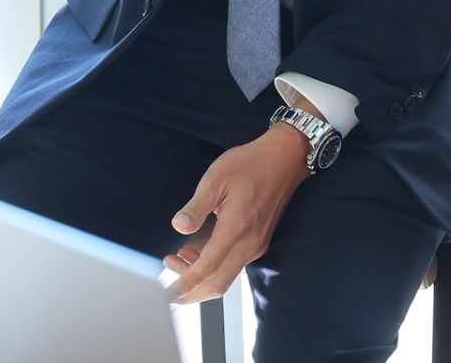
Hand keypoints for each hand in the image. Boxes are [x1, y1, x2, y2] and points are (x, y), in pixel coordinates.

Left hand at [162, 125, 309, 303]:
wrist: (283, 158)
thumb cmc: (251, 164)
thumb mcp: (216, 178)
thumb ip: (196, 206)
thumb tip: (179, 226)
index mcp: (236, 228)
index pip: (207, 269)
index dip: (185, 283)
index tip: (167, 292)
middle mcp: (249, 243)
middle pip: (217, 285)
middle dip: (191, 292)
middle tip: (169, 287)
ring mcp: (256, 245)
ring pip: (226, 277)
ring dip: (201, 278)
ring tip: (178, 260)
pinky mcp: (259, 241)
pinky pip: (234, 265)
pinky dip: (214, 268)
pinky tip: (199, 252)